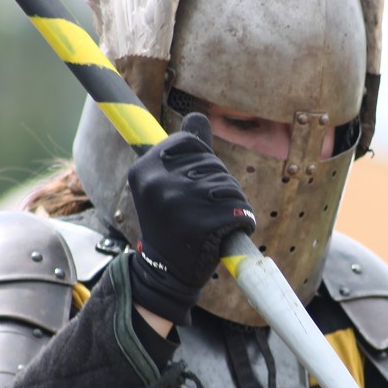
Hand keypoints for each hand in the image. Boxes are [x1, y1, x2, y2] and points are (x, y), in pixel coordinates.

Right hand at [127, 113, 255, 324]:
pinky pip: (240, 211)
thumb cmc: (171, 224)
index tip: (192, 185)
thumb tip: (197, 115)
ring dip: (233, 204)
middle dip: (219, 186)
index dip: (202, 162)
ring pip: (230, 187)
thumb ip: (184, 152)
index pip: (190, 142)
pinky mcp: (202, 225)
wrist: (165, 272)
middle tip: (201, 211)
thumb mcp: (166, 185)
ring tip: (213, 223)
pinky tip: (227, 233)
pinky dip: (243, 222)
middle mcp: (157, 183)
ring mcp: (179, 204)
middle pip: (213, 164)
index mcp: (143, 169)